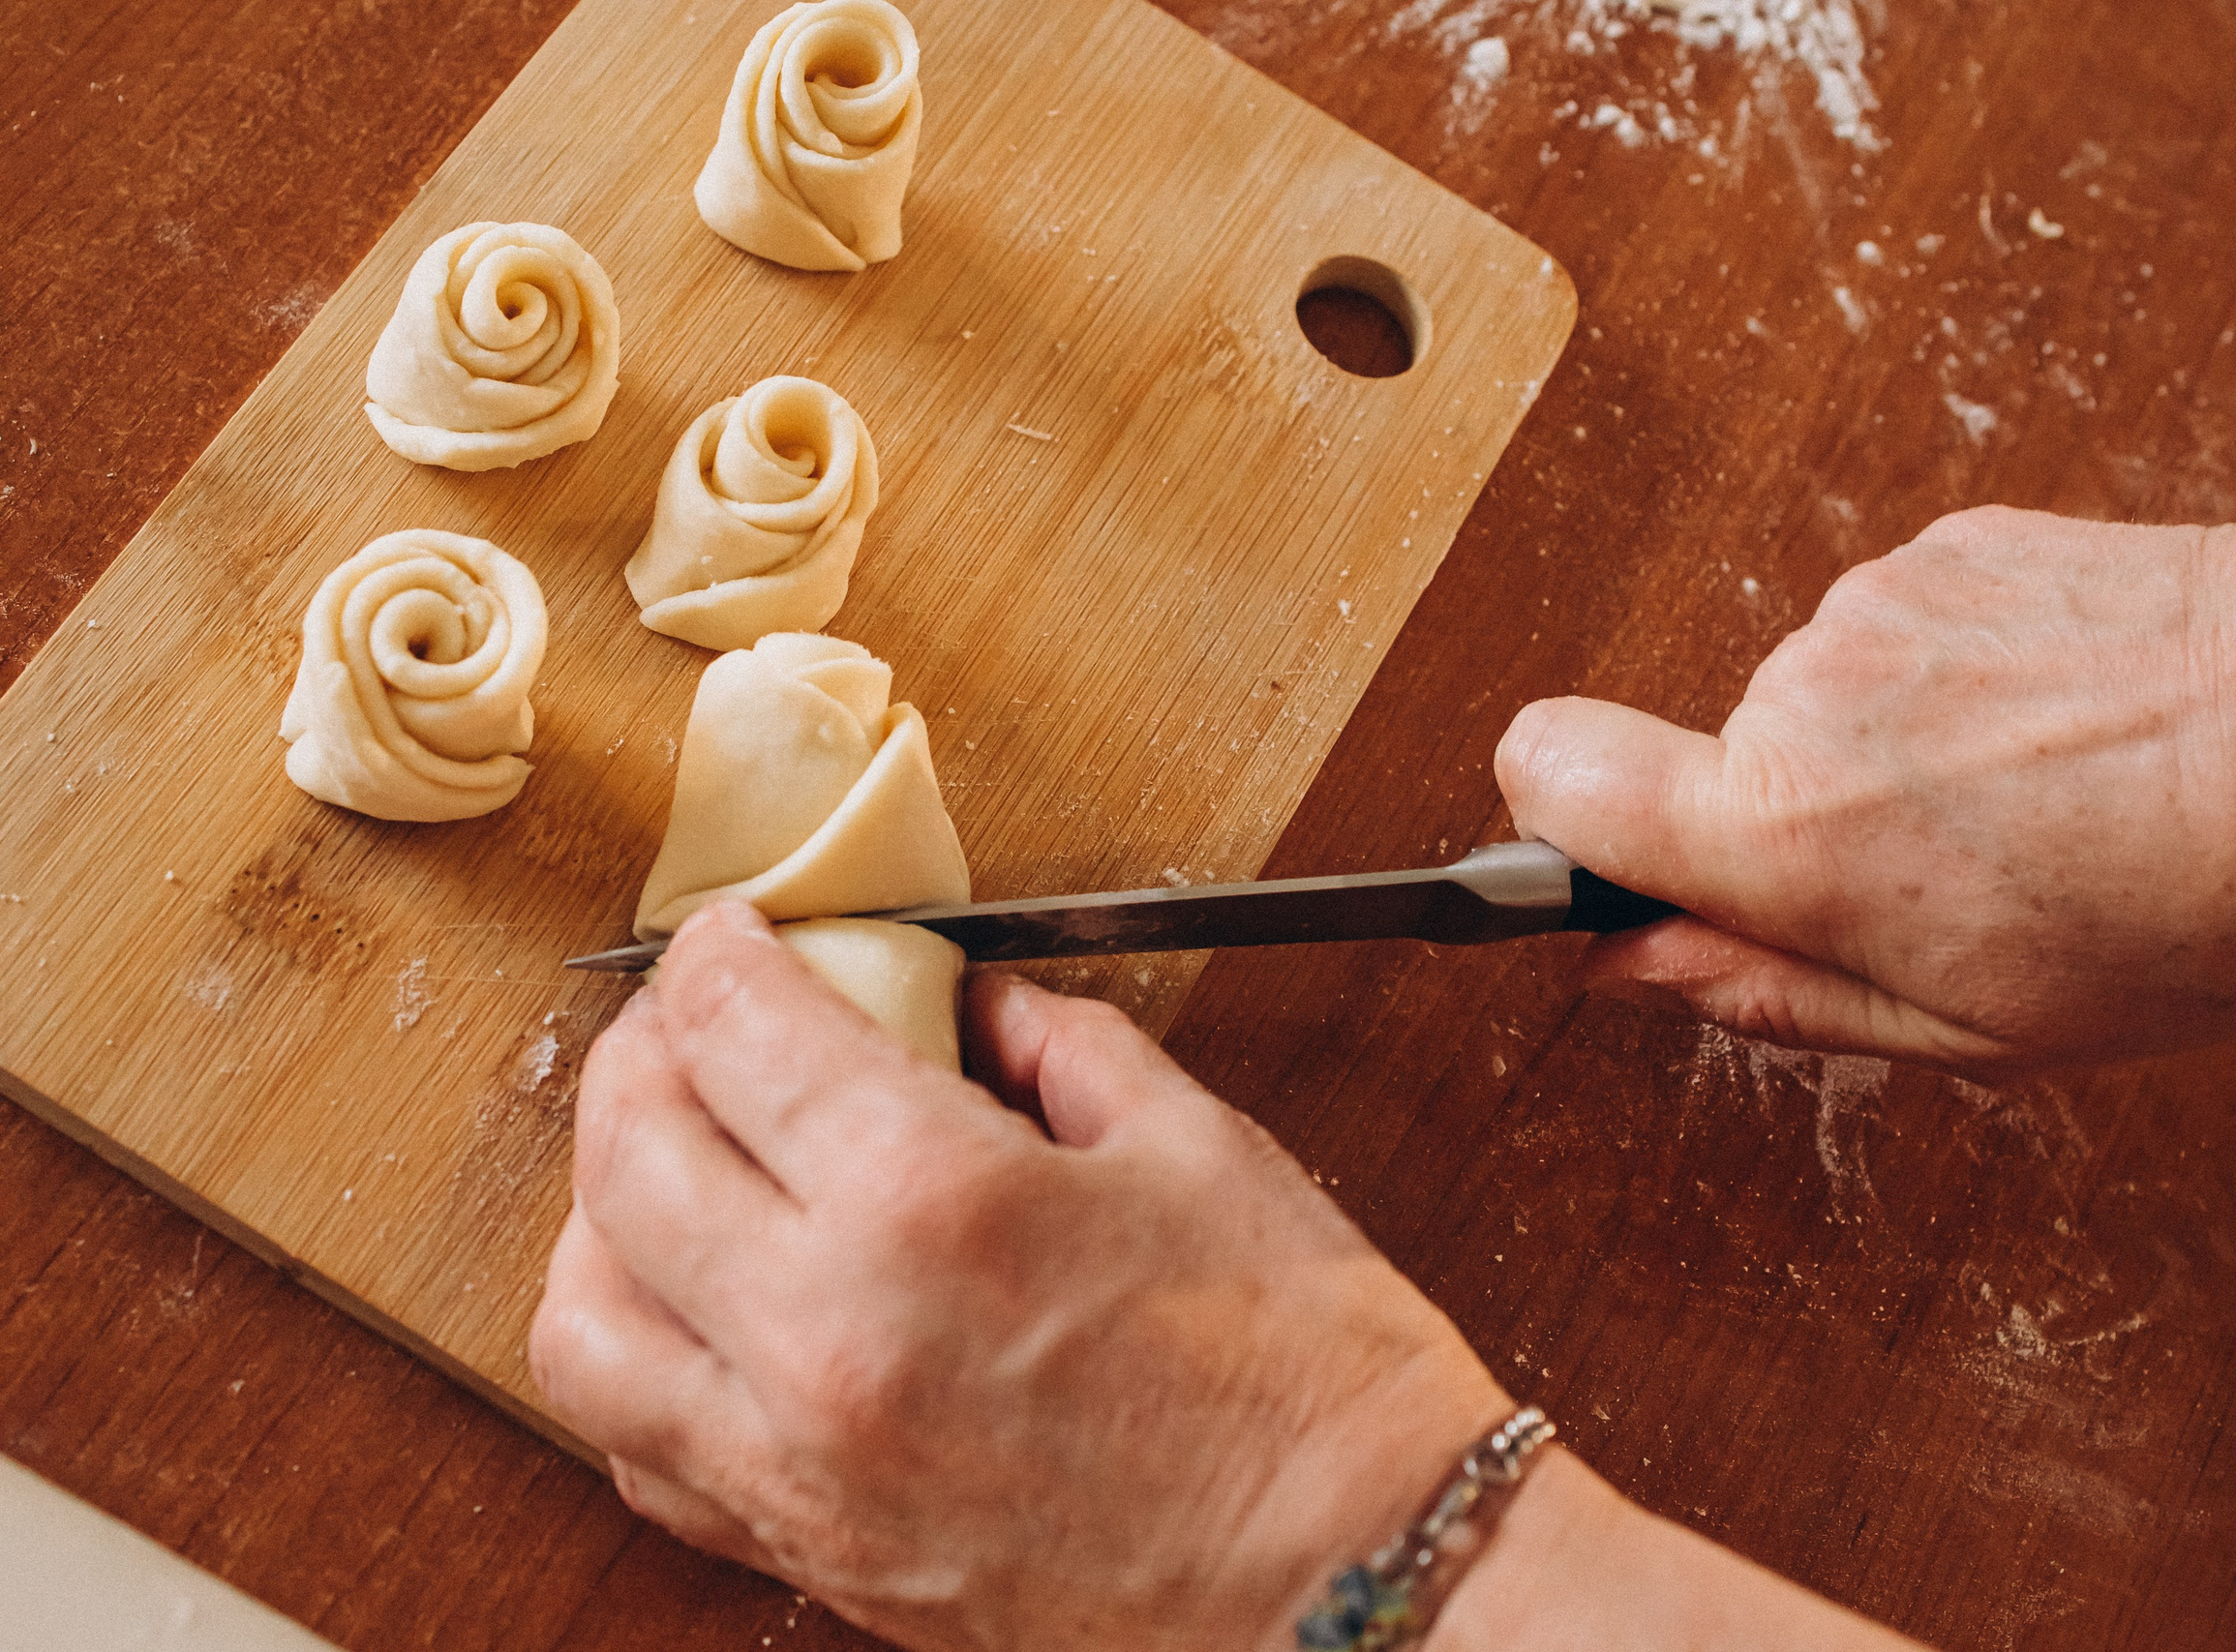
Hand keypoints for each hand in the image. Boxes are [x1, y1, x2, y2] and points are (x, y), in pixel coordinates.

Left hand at [528, 900, 1510, 1651]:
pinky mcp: (815, 1550)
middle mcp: (830, 1336)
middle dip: (641, 1052)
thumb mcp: (1196, 1149)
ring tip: (664, 1164)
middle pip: (628, 1154)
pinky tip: (696, 1310)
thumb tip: (978, 1013)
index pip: (739, 1033)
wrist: (1350, 1589)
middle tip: (690, 1020)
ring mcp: (805, 1464)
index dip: (718, 955)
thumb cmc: (1305, 1381)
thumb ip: (1060, 1051)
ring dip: (599, 1217)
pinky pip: (640, 1452)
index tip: (734, 936)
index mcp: (931, 1204)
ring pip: (582, 1322)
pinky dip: (635, 1362)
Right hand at [1496, 477, 2235, 1071]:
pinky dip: (1950, 690)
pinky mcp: (1950, 540)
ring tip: (2033, 804)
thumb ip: (1773, 998)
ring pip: (1810, 706)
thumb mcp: (1985, 1022)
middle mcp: (1809, 686)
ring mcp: (1880, 596)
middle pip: (1707, 764)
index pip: (1548, 775)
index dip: (1544, 831)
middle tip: (1941, 884)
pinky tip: (2060, 729)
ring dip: (1886, 761)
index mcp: (1798, 826)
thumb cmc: (2209, 889)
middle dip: (1790, 832)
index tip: (1605, 878)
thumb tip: (1628, 970)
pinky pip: (1892, 638)